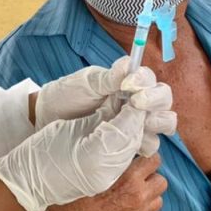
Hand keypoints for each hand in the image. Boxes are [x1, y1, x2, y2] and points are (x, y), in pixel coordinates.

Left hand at [32, 60, 176, 156]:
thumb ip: (108, 78)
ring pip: (163, 124)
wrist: (47, 119)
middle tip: (138, 103)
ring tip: (140, 124)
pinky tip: (132, 144)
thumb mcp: (86, 83)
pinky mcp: (127, 144)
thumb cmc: (66, 95)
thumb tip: (129, 65)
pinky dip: (146, 144)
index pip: (151, 81)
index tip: (129, 84)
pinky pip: (148, 145)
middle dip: (157, 102)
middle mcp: (136, 103)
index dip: (146, 82)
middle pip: (163, 102)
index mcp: (128, 84)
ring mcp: (133, 123)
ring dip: (158, 123)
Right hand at [51, 154, 165, 210]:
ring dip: (148, 196)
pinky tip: (126, 209)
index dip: (147, 159)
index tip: (141, 160)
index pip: (155, 161)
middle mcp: (139, 198)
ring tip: (133, 194)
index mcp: (130, 180)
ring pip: (158, 200)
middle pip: (161, 181)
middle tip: (137, 178)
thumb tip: (129, 149)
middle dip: (151, 178)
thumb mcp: (96, 169)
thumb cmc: (79, 194)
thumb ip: (117, 161)